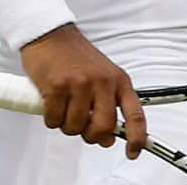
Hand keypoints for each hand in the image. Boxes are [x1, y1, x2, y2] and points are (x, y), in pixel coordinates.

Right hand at [20, 23, 145, 159]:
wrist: (50, 34)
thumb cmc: (75, 55)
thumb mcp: (102, 74)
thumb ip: (108, 104)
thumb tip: (108, 138)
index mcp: (118, 79)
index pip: (135, 115)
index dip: (136, 139)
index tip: (132, 152)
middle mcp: (101, 82)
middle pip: (102, 128)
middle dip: (90, 135)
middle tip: (81, 126)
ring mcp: (79, 83)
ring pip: (76, 127)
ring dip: (67, 125)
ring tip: (64, 107)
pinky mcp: (57, 86)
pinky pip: (55, 120)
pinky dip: (51, 118)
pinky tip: (51, 102)